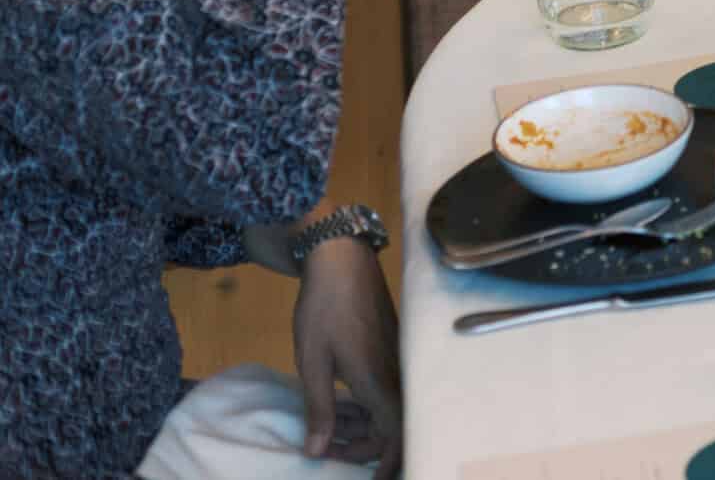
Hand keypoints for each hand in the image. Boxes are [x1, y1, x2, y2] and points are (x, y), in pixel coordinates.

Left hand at [292, 238, 402, 474]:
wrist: (341, 260)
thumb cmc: (324, 310)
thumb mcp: (312, 362)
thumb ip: (319, 410)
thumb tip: (317, 454)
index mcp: (379, 382)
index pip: (396, 436)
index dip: (388, 465)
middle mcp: (396, 375)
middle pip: (393, 428)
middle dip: (364, 450)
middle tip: (324, 451)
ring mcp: (396, 362)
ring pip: (389, 411)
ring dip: (362, 428)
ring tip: (326, 432)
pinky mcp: (390, 353)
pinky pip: (385, 393)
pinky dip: (364, 408)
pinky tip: (338, 407)